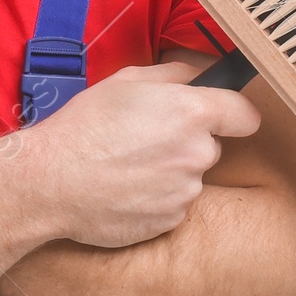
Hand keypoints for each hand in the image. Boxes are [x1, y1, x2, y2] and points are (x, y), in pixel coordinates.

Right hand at [18, 63, 260, 248]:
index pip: (246, 115)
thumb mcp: (125, 82)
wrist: (49, 181)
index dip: (235, 114)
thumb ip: (174, 75)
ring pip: (190, 178)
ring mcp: (186, 192)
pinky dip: (154, 199)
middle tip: (144, 141)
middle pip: (211, 147)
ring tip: (126, 169)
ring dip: (169, 174)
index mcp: (192, 114)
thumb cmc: (82, 127)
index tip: (224, 117)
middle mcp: (198, 154)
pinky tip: (123, 191)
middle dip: (186, 143)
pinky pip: (172, 205)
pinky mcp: (169, 221)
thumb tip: (199, 76)